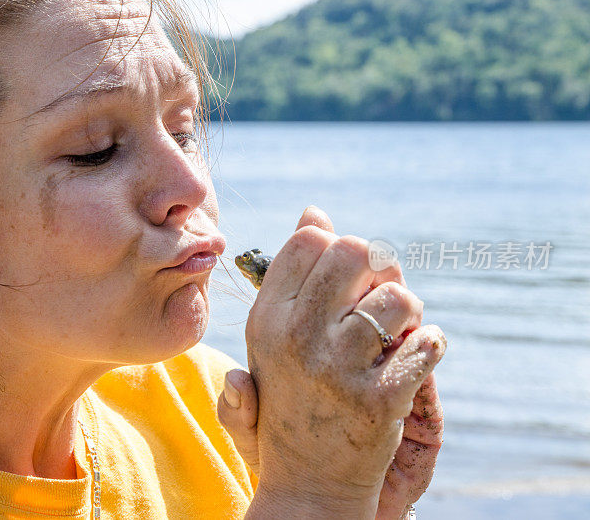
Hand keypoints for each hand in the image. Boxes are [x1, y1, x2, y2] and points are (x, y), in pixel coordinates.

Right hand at [219, 206, 445, 516]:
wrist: (308, 486)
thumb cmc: (293, 401)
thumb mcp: (274, 338)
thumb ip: (292, 274)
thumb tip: (314, 211)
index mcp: (266, 319)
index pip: (312, 240)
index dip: (340, 248)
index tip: (348, 279)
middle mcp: (295, 338)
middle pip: (355, 251)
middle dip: (378, 267)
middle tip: (378, 299)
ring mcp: (337, 371)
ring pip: (398, 297)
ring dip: (409, 311)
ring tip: (397, 335)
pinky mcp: (379, 401)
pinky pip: (427, 343)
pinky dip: (432, 346)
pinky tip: (416, 359)